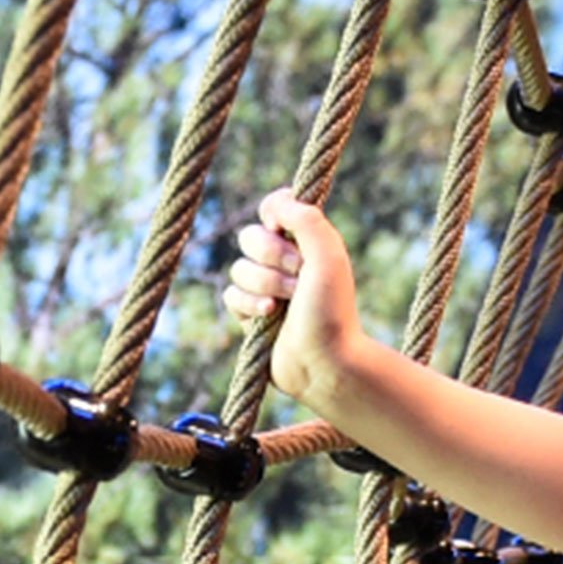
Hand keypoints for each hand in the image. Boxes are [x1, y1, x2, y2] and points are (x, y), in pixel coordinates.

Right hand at [224, 188, 362, 404]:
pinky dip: (249, 304)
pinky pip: (230, 295)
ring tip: (286, 304)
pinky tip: (269, 317)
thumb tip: (277, 200)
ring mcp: (267, 288)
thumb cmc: (332, 310)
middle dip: (271, 256)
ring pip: (238, 268)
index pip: (276, 207)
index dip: (274, 214)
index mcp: (308, 242)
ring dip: (264, 284)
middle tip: (299, 275)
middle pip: (250, 236)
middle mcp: (287, 262)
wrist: (324, 363)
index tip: (284, 228)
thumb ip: (305, 218)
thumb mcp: (328, 255)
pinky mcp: (250, 313)